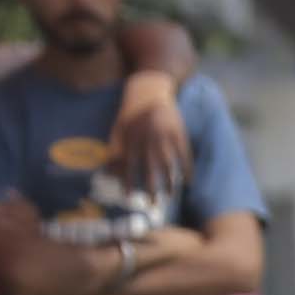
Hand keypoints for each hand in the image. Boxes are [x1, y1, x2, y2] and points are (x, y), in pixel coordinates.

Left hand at [108, 71, 188, 199]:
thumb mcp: (117, 129)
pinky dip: (187, 169)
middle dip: (151, 187)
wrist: (149, 90)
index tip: (128, 196)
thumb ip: (114, 150)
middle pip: (150, 168)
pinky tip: (188, 181)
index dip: (127, 181)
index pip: (128, 164)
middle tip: (152, 204)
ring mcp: (164, 136)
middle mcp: (147, 139)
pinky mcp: (178, 133)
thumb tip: (106, 171)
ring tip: (170, 196)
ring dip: (169, 182)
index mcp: (131, 138)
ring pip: (168, 163)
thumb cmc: (131, 113)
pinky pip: (184, 155)